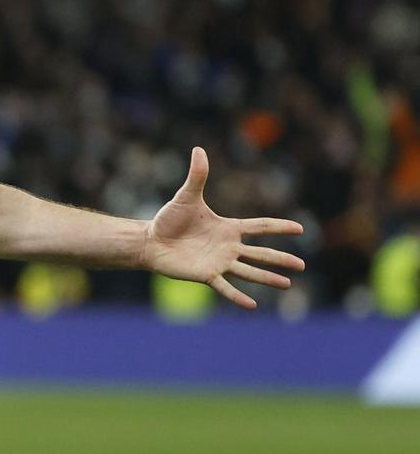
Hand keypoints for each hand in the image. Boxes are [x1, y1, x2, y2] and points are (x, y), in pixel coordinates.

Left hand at [141, 147, 304, 309]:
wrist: (151, 240)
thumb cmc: (169, 219)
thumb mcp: (186, 196)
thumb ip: (197, 175)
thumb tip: (199, 149)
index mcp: (228, 228)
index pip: (260, 226)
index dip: (279, 227)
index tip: (300, 228)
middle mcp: (228, 247)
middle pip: (261, 253)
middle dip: (281, 258)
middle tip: (303, 265)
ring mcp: (219, 262)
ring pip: (249, 271)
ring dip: (268, 278)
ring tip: (287, 284)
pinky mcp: (206, 275)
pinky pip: (225, 287)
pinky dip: (238, 296)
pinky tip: (253, 304)